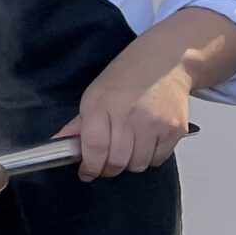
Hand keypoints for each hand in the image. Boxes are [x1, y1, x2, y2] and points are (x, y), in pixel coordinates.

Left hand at [57, 46, 194, 181]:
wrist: (164, 62)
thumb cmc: (126, 77)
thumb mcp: (94, 95)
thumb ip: (78, 124)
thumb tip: (60, 144)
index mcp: (102, 105)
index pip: (94, 148)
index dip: (90, 167)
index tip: (87, 172)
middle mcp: (130, 115)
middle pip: (117, 161)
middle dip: (108, 168)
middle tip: (106, 162)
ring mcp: (155, 123)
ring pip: (138, 165)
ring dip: (129, 164)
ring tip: (127, 148)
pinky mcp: (175, 129)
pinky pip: (158, 159)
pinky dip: (149, 158)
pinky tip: (145, 143)